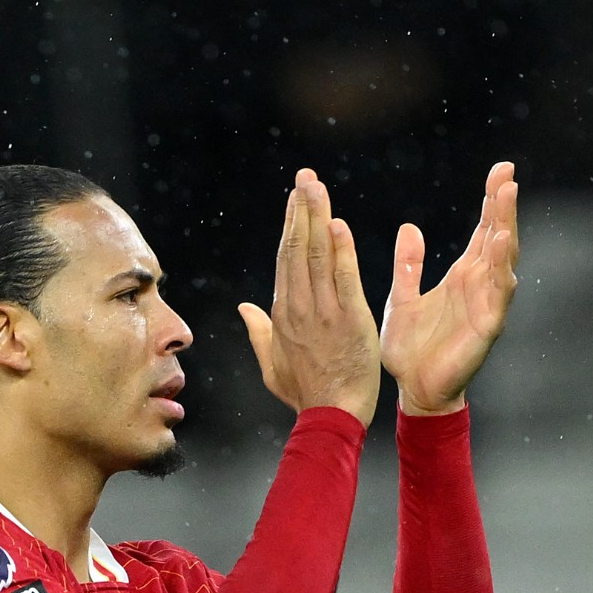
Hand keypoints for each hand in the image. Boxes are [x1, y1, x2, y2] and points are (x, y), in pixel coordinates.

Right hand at [237, 170, 381, 427]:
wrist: (332, 416)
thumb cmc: (305, 393)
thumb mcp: (273, 364)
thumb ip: (259, 332)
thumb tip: (244, 308)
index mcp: (282, 314)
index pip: (285, 260)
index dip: (291, 225)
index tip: (295, 199)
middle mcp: (298, 308)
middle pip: (296, 248)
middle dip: (301, 209)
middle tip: (305, 177)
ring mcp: (322, 312)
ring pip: (316, 255)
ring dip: (316, 217)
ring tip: (317, 186)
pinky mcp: (348, 319)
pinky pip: (342, 278)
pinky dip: (340, 251)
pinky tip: (336, 224)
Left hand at [381, 161, 519, 416]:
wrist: (414, 389)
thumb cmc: (411, 349)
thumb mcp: (402, 298)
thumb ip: (408, 265)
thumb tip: (409, 228)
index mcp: (462, 276)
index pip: (482, 230)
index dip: (491, 201)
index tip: (500, 170)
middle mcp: (480, 285)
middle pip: (497, 237)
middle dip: (504, 206)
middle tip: (507, 174)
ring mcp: (487, 304)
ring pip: (503, 260)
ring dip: (506, 229)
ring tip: (506, 200)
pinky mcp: (487, 325)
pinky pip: (498, 293)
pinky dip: (501, 269)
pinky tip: (499, 245)